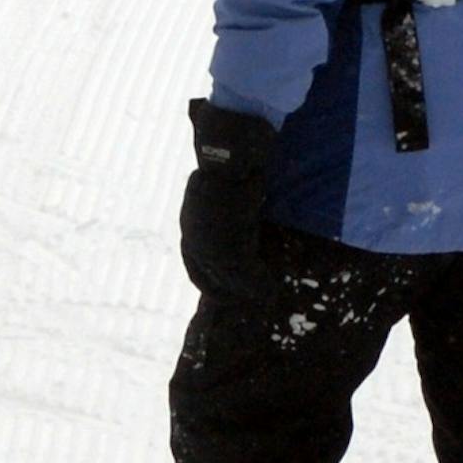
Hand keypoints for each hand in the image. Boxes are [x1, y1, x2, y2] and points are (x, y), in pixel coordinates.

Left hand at [179, 100, 278, 299]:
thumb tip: (240, 222)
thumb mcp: (222, 195)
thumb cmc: (229, 168)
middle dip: (223, 291)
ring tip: (266, 297)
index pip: (192, 260)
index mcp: (191, 223)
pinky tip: (272, 289)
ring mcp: (208, 244)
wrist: (229, 158)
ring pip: (226, 277)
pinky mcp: (226, 245)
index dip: (205, 278)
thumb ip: (226, 213)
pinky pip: (243, 274)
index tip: (217, 291)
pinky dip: (258, 284)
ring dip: (246, 291)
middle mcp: (193, 237)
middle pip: (206, 274)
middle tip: (241, 303)